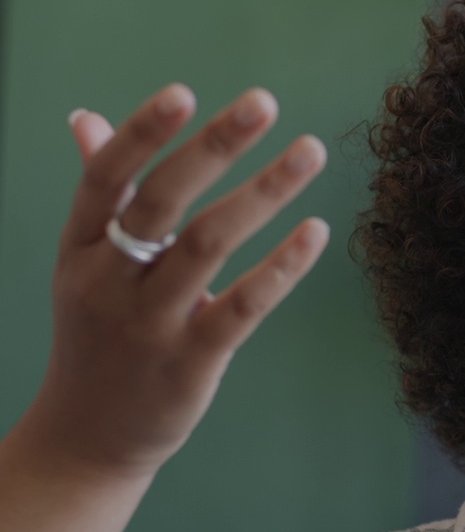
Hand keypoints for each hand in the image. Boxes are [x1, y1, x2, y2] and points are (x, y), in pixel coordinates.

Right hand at [23, 83, 327, 477]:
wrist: (87, 440)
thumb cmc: (97, 339)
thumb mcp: (85, 268)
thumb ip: (101, 198)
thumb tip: (85, 119)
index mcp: (81, 251)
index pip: (105, 179)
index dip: (141, 133)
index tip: (184, 91)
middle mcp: (110, 282)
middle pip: (162, 202)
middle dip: (213, 146)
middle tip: (264, 102)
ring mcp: (150, 324)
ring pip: (210, 244)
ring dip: (265, 191)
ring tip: (311, 150)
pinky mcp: (191, 361)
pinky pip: (243, 306)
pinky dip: (282, 267)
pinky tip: (316, 232)